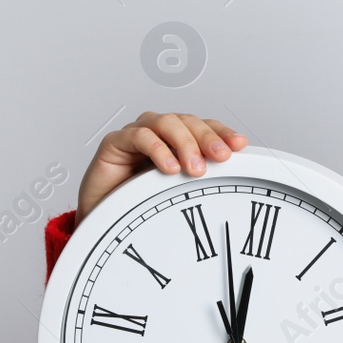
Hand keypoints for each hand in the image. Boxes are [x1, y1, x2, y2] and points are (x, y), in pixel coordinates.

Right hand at [79, 111, 247, 220]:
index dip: (222, 132)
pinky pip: (140, 136)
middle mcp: (159, 133)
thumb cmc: (139, 206)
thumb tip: (230, 176)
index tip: (239, 145)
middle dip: (208, 138)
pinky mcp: (116, 143)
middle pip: (189, 121)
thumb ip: (199, 180)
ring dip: (185, 143)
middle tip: (221, 158)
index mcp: (177, 141)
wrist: (103, 221)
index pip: (205, 127)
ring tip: (195, 168)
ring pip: (167, 123)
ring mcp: (138, 134)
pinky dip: (158, 149)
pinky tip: (169, 166)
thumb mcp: (178, 193)